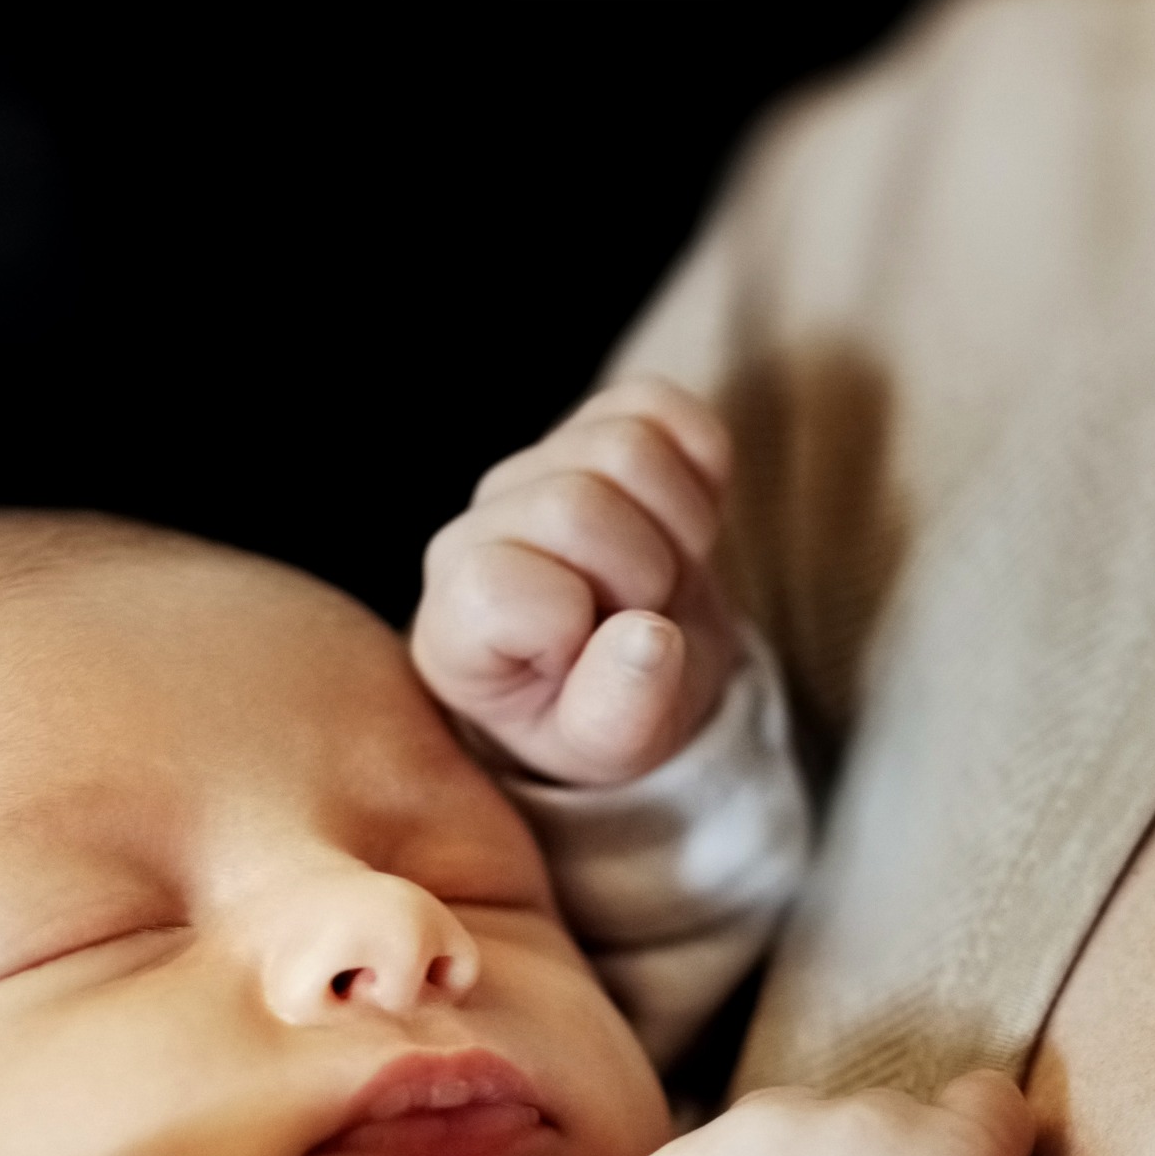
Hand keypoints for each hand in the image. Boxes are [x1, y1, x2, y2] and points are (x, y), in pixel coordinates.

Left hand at [413, 378, 739, 785]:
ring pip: (625, 448)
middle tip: (643, 619)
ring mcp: (532, 471)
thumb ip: (619, 713)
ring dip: (677, 526)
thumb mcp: (608, 748)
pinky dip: (699, 465)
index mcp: (455, 623)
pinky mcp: (592, 427)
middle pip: (578, 506)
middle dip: (644, 575)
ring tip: (662, 579)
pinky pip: (660, 407)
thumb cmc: (605, 712)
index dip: (574, 625)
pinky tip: (681, 525)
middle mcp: (476, 532)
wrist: (639, 671)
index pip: (505, 587)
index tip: (590, 660)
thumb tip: (650, 637)